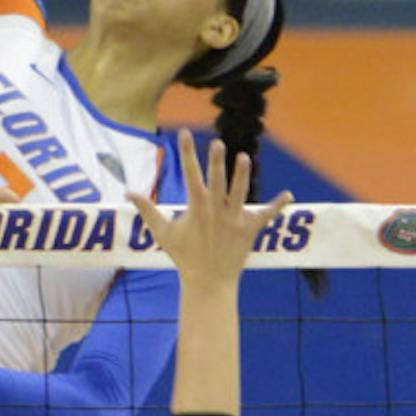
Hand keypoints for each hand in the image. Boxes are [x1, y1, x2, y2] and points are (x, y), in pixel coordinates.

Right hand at [128, 129, 292, 290]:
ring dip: (242, 175)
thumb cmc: (183, 255)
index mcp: (196, 207)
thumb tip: (127, 192)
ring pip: (240, 193)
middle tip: (218, 143)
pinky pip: (265, 215)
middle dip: (216, 161)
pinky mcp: (249, 230)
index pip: (190, 174)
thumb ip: (147, 209)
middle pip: (216, 181)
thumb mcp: (162, 231)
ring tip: (244, 157)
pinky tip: (288, 195)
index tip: (185, 133)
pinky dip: (277, 206)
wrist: (208, 282)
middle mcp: (215, 210)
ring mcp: (234, 219)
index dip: (187, 152)